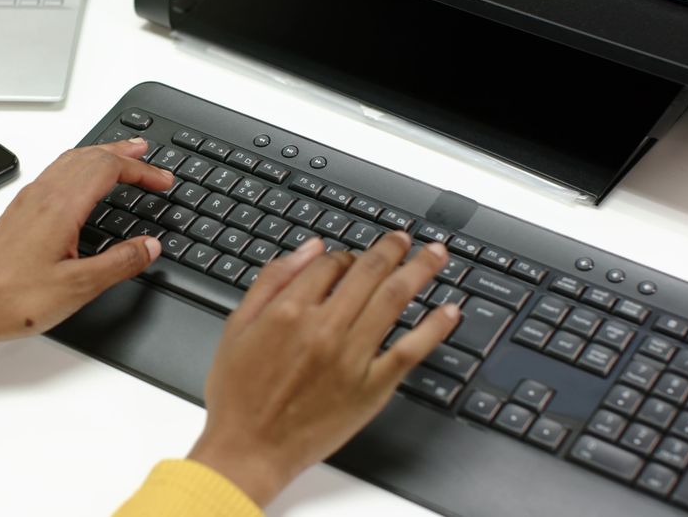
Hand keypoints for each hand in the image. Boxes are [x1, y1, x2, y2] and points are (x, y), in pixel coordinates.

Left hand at [0, 138, 174, 357]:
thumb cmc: (12, 298)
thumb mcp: (78, 286)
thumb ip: (119, 263)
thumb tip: (149, 246)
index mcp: (61, 206)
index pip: (108, 169)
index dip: (141, 170)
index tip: (163, 180)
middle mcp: (43, 195)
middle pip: (89, 156)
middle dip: (123, 153)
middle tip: (148, 154)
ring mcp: (29, 201)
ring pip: (71, 160)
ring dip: (100, 154)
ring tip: (122, 158)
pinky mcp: (20, 212)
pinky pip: (56, 172)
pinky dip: (80, 166)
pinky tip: (83, 182)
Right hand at [187, 233, 460, 506]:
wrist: (249, 449)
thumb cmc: (238, 394)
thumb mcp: (238, 326)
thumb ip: (272, 281)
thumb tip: (308, 249)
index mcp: (289, 310)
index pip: (329, 264)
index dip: (343, 254)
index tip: (349, 257)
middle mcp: (324, 329)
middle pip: (369, 273)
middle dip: (391, 249)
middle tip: (403, 238)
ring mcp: (351, 358)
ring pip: (394, 300)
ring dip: (420, 271)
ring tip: (435, 254)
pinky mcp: (371, 387)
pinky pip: (411, 350)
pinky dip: (434, 327)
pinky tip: (449, 311)